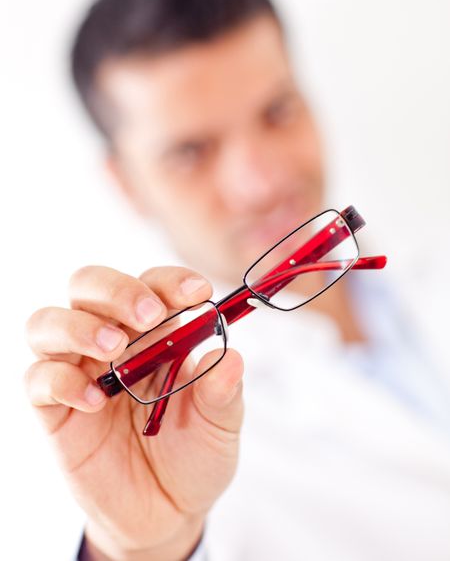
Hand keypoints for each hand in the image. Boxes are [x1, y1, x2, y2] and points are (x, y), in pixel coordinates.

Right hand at [25, 266, 243, 560]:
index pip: (151, 285)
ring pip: (49, 322)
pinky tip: (95, 402)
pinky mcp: (54, 408)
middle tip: (149, 316)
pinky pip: (38, 379)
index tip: (197, 292)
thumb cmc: (193, 454)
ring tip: (114, 349)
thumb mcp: (220, 425)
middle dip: (117, 290)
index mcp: (154, 332)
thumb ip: (224, 391)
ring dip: (81, 326)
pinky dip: (61, 380)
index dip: (170, 281)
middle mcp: (112, 341)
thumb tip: (231, 355)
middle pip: (89, 285)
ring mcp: (79, 371)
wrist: (166, 511)